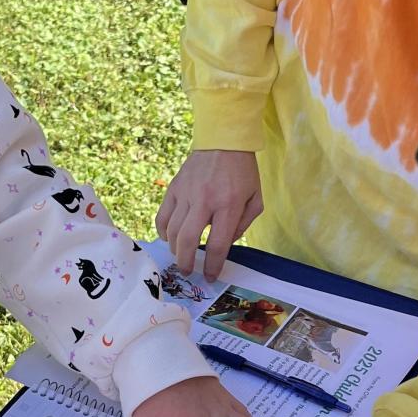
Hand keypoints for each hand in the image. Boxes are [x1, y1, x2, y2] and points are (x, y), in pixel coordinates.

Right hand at [156, 150, 262, 280]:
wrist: (223, 140)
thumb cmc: (243, 172)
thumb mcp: (255, 199)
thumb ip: (243, 225)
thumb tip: (224, 243)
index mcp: (228, 205)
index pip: (217, 244)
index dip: (212, 265)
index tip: (210, 276)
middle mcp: (204, 200)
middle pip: (188, 240)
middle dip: (186, 262)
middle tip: (188, 271)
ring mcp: (185, 194)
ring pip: (172, 231)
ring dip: (175, 249)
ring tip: (181, 256)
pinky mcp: (173, 188)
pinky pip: (162, 216)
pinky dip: (163, 232)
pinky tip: (170, 238)